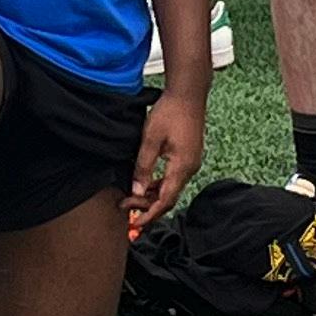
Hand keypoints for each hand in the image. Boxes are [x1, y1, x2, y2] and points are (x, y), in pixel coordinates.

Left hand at [126, 83, 205, 229]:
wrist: (188, 93)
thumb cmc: (170, 111)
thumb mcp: (150, 139)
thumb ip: (143, 167)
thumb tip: (137, 190)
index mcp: (182, 167)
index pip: (166, 200)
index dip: (149, 214)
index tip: (134, 222)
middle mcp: (190, 168)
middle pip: (169, 197)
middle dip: (147, 205)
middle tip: (125, 205)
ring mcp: (191, 162)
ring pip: (171, 188)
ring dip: (152, 195)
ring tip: (131, 195)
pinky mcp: (188, 156)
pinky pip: (173, 178)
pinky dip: (159, 184)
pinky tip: (145, 181)